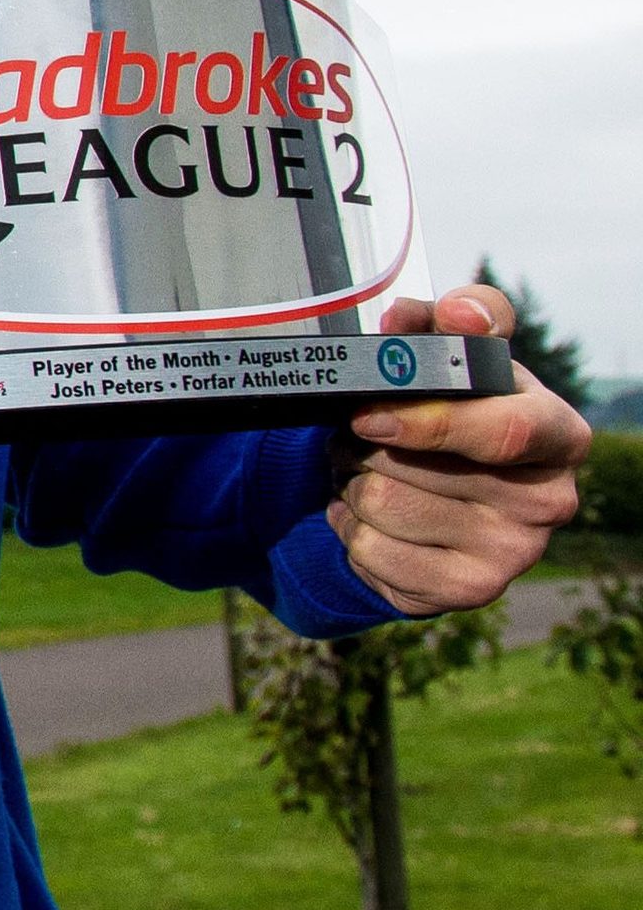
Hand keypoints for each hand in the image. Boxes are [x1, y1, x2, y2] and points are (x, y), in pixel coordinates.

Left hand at [331, 285, 592, 614]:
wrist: (438, 490)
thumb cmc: (451, 407)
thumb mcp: (454, 354)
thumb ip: (446, 320)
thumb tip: (425, 318)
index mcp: (559, 434)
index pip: (506, 431)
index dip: (429, 422)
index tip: (369, 416)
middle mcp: (550, 500)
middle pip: (413, 468)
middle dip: (364, 444)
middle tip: (365, 434)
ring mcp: (512, 554)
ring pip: (382, 505)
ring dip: (351, 481)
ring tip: (368, 470)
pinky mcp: (466, 591)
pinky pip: (370, 551)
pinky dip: (350, 527)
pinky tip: (370, 515)